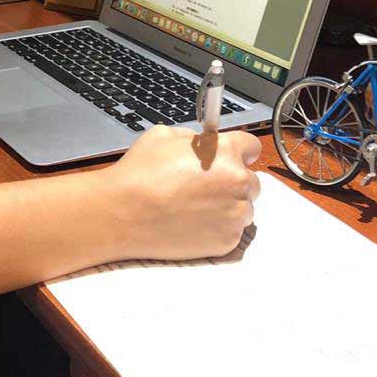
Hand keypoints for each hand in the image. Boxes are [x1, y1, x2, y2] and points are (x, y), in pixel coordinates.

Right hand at [109, 125, 260, 260]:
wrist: (124, 214)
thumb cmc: (139, 174)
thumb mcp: (163, 135)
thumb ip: (193, 137)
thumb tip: (202, 143)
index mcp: (225, 152)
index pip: (252, 147)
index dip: (239, 151)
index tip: (231, 157)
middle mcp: (237, 182)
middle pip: (250, 180)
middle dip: (232, 181)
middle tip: (205, 186)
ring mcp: (235, 215)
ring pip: (244, 208)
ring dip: (228, 206)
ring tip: (196, 206)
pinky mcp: (227, 241)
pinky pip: (233, 231)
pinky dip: (218, 227)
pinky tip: (194, 222)